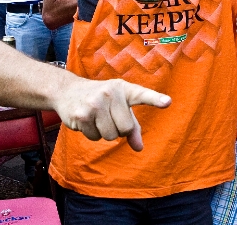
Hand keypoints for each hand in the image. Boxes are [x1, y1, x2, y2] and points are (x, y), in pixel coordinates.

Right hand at [56, 77, 170, 151]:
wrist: (68, 91)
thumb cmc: (101, 100)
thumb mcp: (119, 106)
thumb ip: (133, 126)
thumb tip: (139, 148)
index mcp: (123, 88)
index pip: (141, 95)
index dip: (155, 99)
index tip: (168, 102)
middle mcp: (110, 93)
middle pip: (126, 128)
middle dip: (118, 130)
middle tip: (108, 117)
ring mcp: (95, 103)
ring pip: (110, 136)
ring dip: (104, 133)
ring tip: (96, 118)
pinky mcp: (82, 115)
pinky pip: (95, 138)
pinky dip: (91, 134)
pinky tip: (86, 120)